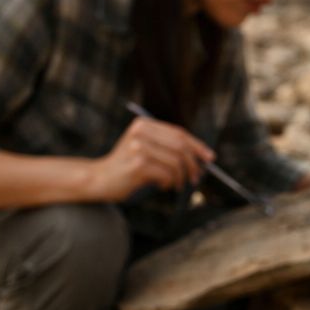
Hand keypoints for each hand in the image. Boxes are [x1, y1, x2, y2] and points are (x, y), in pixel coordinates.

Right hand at [90, 117, 213, 201]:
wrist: (99, 179)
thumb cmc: (127, 166)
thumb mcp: (145, 149)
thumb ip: (168, 147)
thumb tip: (202, 156)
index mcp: (144, 124)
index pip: (179, 133)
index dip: (197, 146)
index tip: (210, 158)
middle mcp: (141, 132)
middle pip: (181, 147)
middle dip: (193, 164)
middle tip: (196, 177)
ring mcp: (138, 147)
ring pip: (176, 163)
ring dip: (181, 177)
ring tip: (176, 184)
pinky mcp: (138, 164)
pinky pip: (167, 175)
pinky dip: (169, 183)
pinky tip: (161, 185)